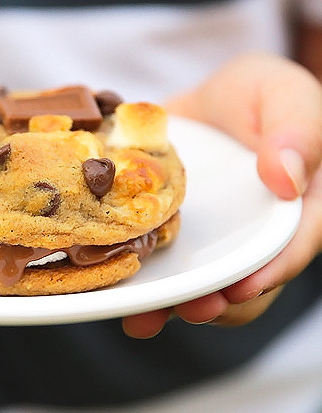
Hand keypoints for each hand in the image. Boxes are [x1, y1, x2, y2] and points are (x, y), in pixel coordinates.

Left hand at [123, 52, 321, 337]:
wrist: (209, 99)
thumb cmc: (261, 93)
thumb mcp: (284, 95)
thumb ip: (296, 130)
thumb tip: (287, 179)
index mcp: (297, 210)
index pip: (292, 248)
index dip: (269, 273)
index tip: (241, 289)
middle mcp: (254, 240)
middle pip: (246, 285)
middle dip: (218, 304)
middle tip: (191, 308)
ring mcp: (212, 247)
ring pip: (200, 288)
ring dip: (174, 308)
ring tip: (145, 318)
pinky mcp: (173, 240)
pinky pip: (158, 269)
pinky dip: (138, 286)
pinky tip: (115, 296)